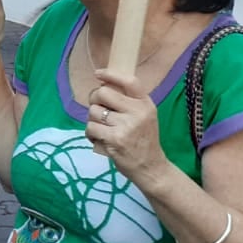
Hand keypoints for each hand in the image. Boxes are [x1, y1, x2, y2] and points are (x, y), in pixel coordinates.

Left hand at [86, 70, 167, 185]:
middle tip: (98, 109)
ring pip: (93, 111)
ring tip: (102, 128)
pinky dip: (90, 133)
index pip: (130, 81)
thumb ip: (129, 102)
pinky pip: (90, 127)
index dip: (111, 74)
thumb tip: (103, 85)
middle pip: (103, 93)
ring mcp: (126, 126)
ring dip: (93, 120)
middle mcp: (138, 112)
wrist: (151, 168)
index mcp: (145, 104)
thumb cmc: (144, 140)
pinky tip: (100, 139)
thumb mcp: (145, 116)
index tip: (98, 74)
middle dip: (94, 99)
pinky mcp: (114, 140)